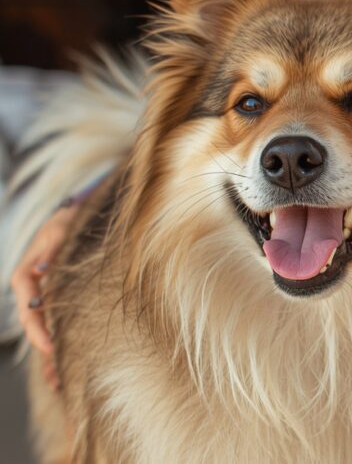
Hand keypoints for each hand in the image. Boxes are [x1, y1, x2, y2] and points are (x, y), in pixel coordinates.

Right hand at [10, 203, 76, 389]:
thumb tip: (42, 268)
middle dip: (44, 348)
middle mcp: (33, 287)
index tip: (48, 344)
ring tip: (58, 382)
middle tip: (57, 374)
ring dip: (48, 355)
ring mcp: (43, 295)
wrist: (77, 216)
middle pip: (33, 323)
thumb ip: (52, 246)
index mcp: (28, 271)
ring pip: (42, 329)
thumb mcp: (62, 227)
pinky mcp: (56, 300)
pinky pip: (54, 325)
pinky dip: (56, 347)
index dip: (36, 324)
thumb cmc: (71, 219)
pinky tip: (61, 370)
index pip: (27, 302)